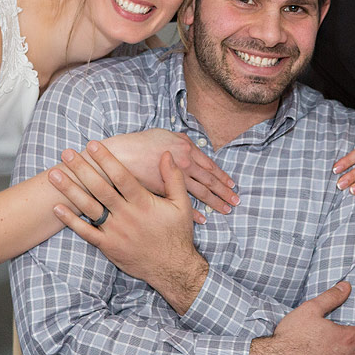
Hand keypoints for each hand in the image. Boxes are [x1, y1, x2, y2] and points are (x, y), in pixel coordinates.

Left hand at [49, 142, 206, 313]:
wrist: (172, 268)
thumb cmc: (177, 234)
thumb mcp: (182, 204)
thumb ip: (173, 178)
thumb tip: (168, 155)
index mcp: (143, 203)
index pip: (121, 176)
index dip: (106, 160)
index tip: (93, 145)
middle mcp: (126, 215)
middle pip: (100, 188)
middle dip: (82, 169)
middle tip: (67, 153)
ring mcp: (115, 231)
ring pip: (89, 207)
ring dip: (70, 190)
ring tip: (54, 175)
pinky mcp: (108, 246)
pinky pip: (86, 232)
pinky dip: (70, 221)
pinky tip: (57, 208)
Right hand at [97, 129, 237, 213]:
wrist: (118, 155)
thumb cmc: (139, 144)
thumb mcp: (164, 135)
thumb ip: (180, 142)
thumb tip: (191, 146)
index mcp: (185, 148)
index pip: (209, 165)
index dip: (221, 176)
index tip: (232, 184)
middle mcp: (184, 163)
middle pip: (209, 180)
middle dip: (224, 191)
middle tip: (236, 201)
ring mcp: (174, 178)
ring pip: (199, 193)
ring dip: (214, 202)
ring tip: (225, 210)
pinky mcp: (163, 192)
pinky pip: (182, 203)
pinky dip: (194, 212)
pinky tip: (204, 219)